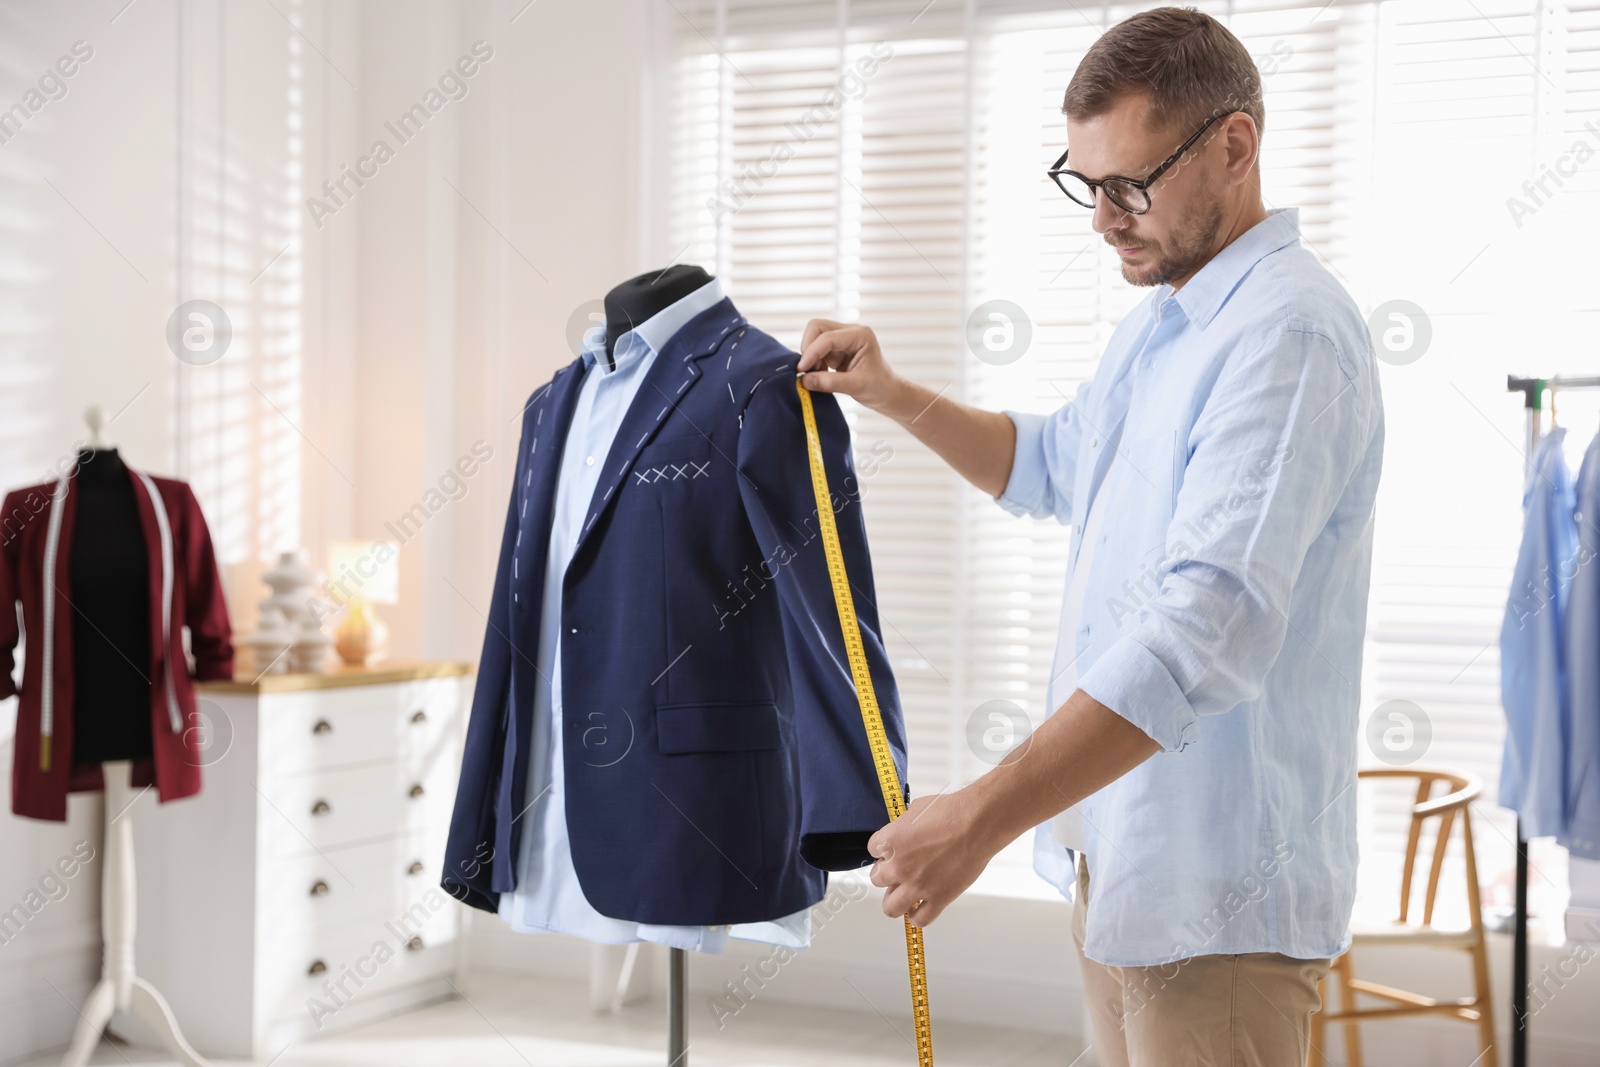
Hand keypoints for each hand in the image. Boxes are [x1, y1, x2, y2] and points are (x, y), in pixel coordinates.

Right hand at [797, 319, 901, 413]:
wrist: (888, 394)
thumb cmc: (880, 388)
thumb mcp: (856, 386)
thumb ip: (829, 383)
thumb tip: (804, 380)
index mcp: (860, 335)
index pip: (827, 337)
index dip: (811, 352)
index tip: (801, 370)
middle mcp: (850, 332)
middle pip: (817, 327)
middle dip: (808, 348)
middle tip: (807, 370)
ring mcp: (842, 339)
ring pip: (814, 337)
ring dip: (810, 356)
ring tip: (815, 376)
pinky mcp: (836, 349)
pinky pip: (816, 349)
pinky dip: (813, 362)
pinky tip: (820, 375)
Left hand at [866, 790, 998, 927]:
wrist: (977, 824)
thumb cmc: (952, 812)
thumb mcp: (916, 809)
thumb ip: (903, 825)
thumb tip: (903, 832)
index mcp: (890, 842)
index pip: (872, 850)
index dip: (883, 850)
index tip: (892, 851)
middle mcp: (899, 866)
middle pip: (877, 879)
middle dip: (887, 874)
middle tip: (898, 871)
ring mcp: (918, 885)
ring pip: (891, 907)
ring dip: (894, 901)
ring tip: (903, 895)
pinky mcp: (938, 898)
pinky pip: (920, 919)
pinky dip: (917, 916)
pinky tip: (919, 908)